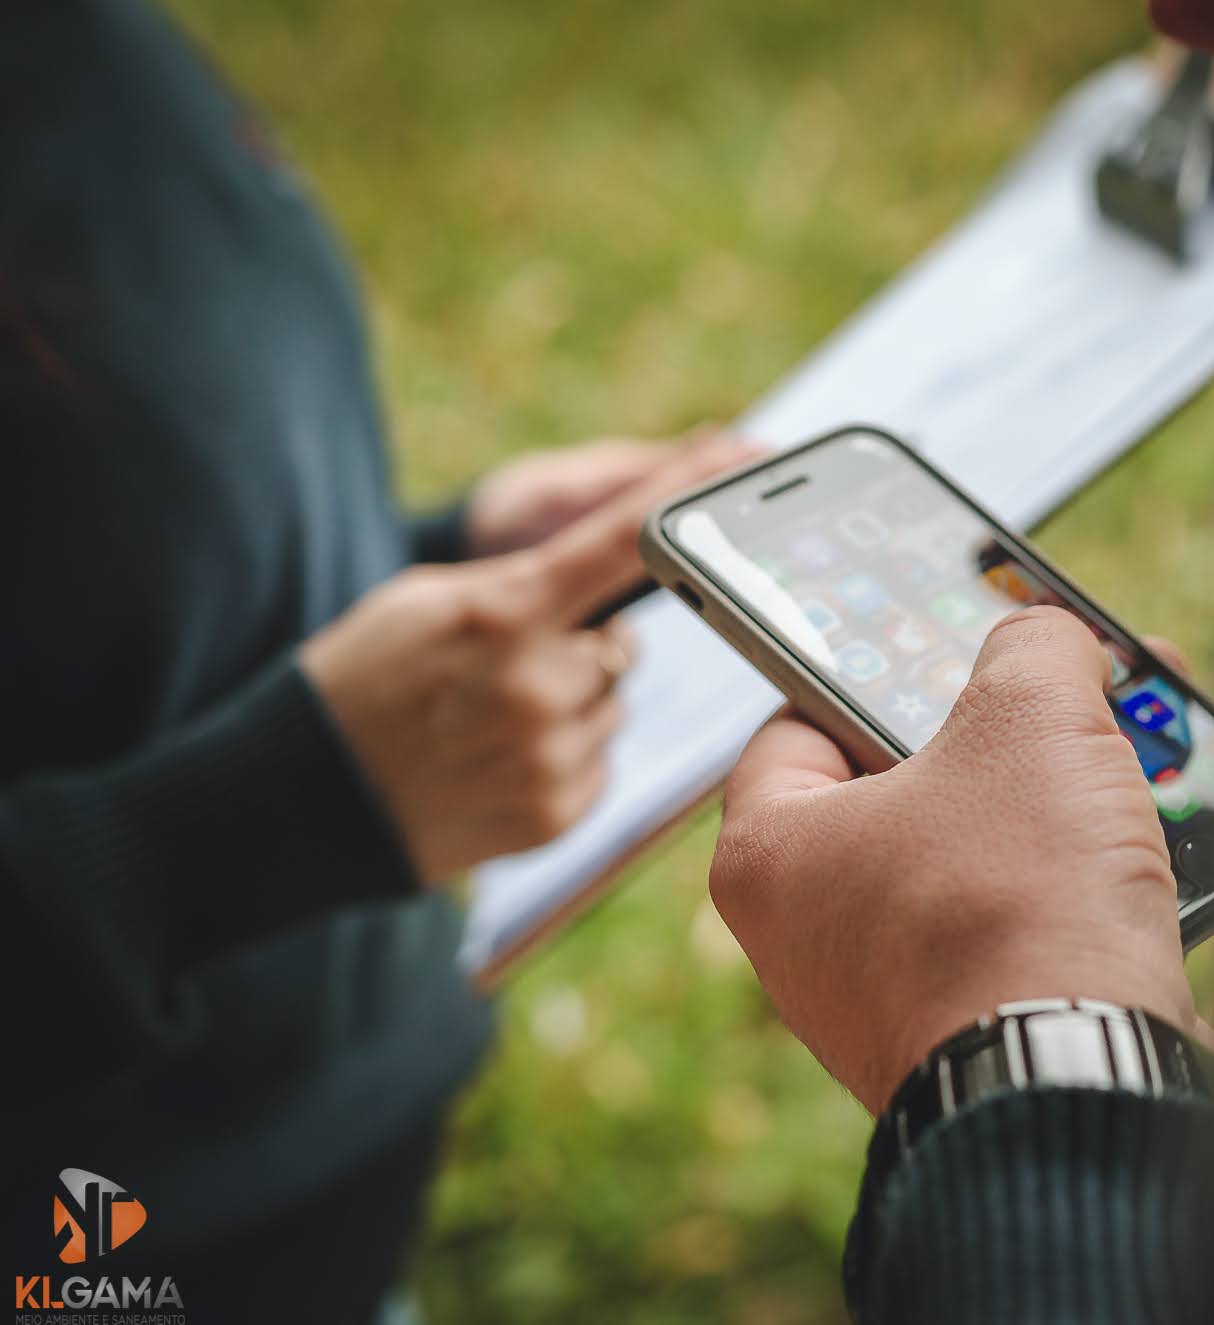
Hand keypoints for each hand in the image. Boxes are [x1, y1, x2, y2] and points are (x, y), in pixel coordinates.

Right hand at [302, 447, 745, 880]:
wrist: (303, 799)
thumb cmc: (367, 677)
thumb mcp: (426, 599)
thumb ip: (524, 583)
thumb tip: (620, 579)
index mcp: (505, 611)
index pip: (620, 543)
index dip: (681, 494)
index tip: (733, 454)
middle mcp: (539, 683)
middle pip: (619, 646)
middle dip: (579, 650)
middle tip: (502, 669)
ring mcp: (551, 755)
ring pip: (612, 703)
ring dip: (571, 706)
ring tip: (489, 722)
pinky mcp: (558, 811)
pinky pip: (601, 760)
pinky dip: (563, 759)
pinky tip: (497, 762)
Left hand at [711, 606, 1194, 1114]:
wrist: (1080, 1080)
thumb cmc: (1014, 901)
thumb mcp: (1030, 718)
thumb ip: (1034, 647)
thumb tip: (1050, 638)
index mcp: (774, 854)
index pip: (799, 721)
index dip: (875, 667)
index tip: (942, 645)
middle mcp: (816, 937)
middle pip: (916, 785)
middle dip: (1015, 728)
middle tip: (1072, 683)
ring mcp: (900, 995)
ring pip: (993, 852)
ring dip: (1079, 793)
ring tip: (1156, 735)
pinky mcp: (984, 1033)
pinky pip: (1041, 923)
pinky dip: (1104, 875)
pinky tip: (1190, 824)